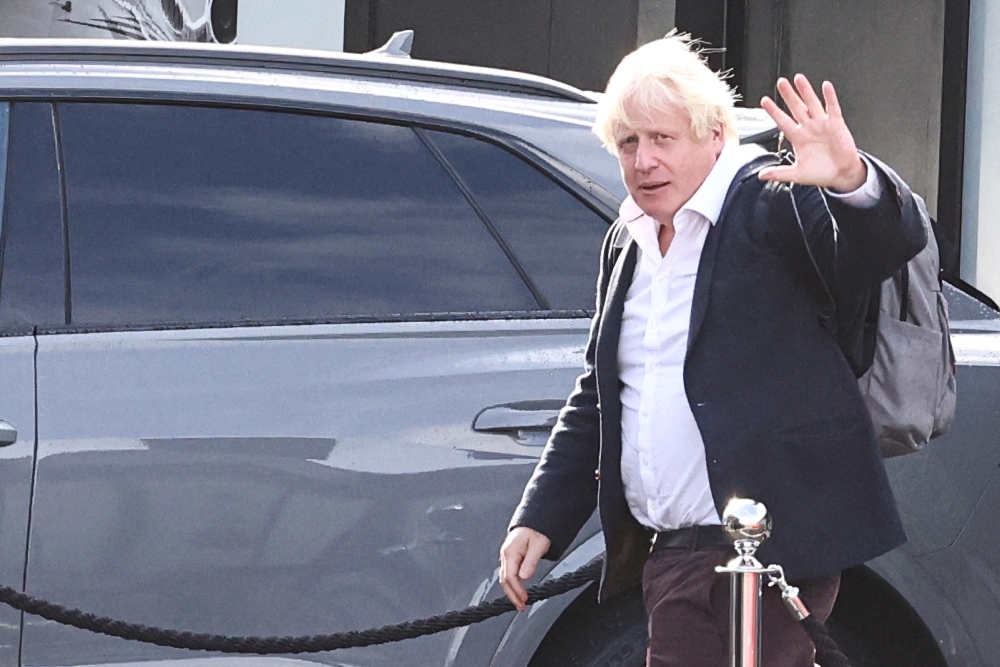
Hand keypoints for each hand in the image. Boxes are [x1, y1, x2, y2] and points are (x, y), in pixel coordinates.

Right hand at [499, 527, 551, 610]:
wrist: (535, 522)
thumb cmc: (537, 531)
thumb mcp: (538, 545)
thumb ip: (531, 562)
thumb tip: (524, 577)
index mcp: (510, 552)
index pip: (510, 576)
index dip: (517, 590)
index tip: (524, 599)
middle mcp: (506, 555)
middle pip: (504, 580)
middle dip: (512, 595)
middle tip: (521, 607)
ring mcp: (507, 557)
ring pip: (505, 578)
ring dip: (512, 592)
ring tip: (521, 603)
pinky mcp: (511, 558)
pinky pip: (509, 574)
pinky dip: (513, 585)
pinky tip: (519, 591)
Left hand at [758, 74, 866, 192]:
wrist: (842, 174)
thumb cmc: (821, 173)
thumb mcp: (797, 175)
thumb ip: (779, 173)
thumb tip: (762, 175)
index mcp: (798, 138)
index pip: (783, 121)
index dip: (774, 111)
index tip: (765, 101)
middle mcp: (809, 128)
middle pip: (796, 108)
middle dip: (788, 95)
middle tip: (781, 83)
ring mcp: (822, 124)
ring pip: (812, 104)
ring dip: (806, 91)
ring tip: (799, 79)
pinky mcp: (836, 124)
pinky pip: (832, 108)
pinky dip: (829, 97)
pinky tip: (825, 86)